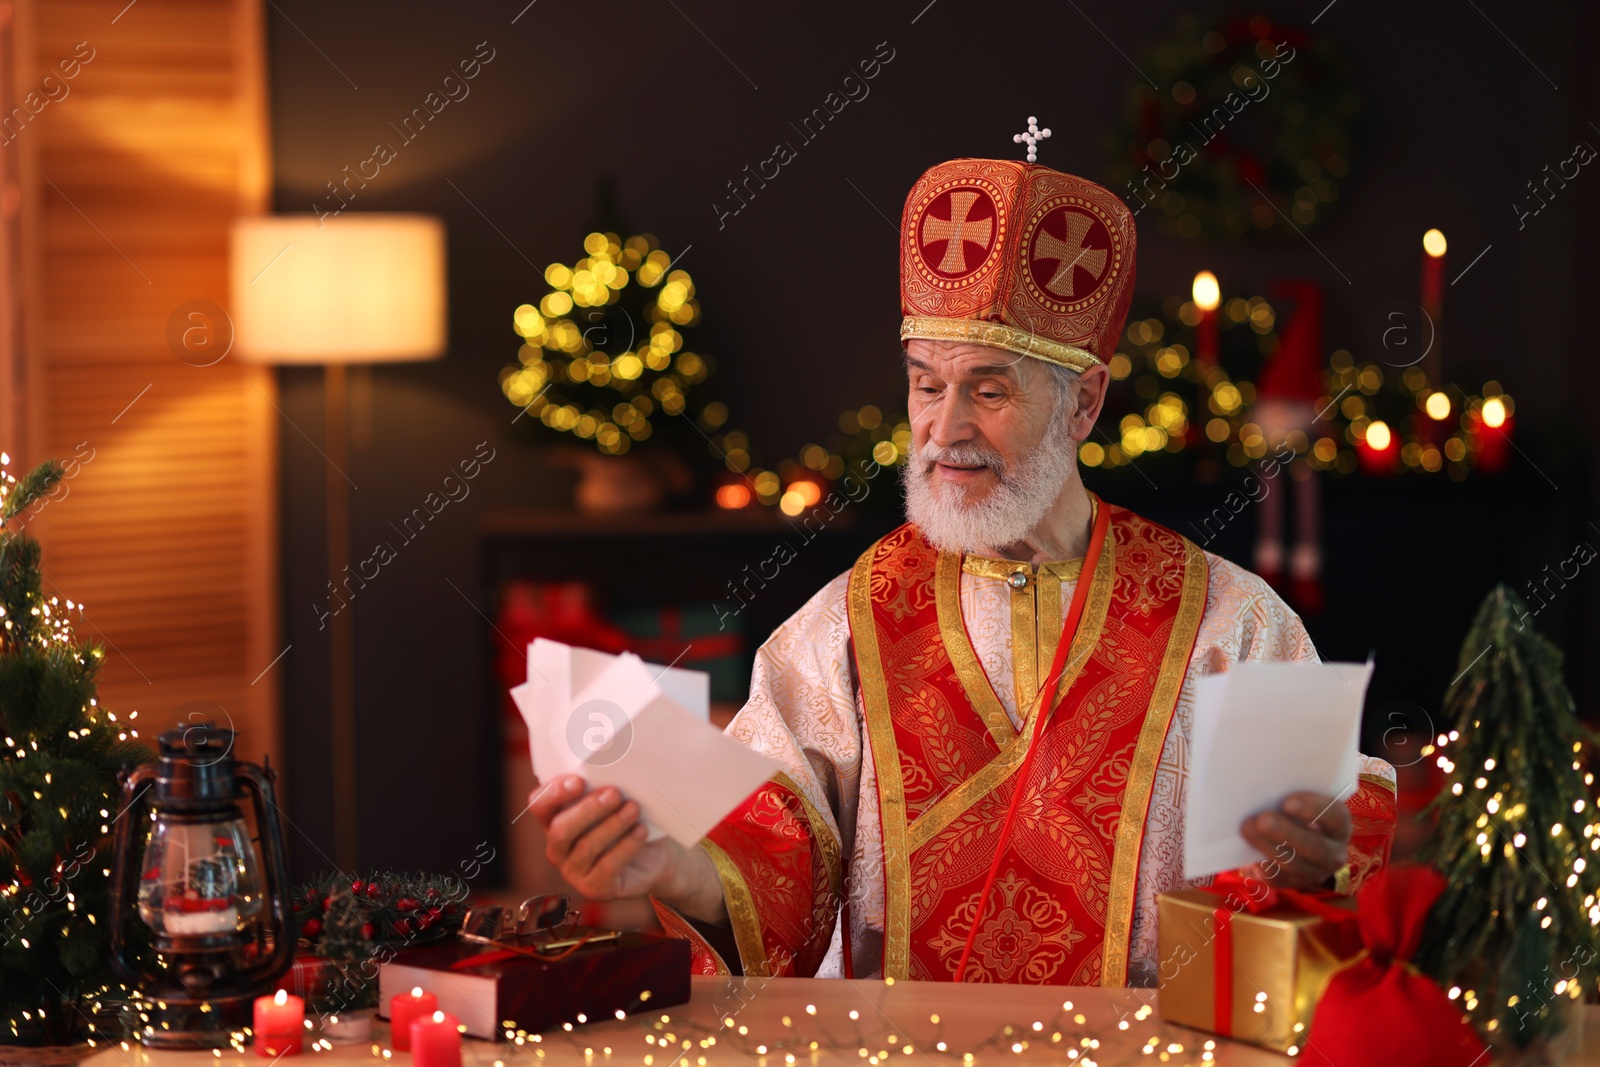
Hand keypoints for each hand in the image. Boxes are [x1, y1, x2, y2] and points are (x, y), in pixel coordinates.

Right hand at [528, 776, 685, 900]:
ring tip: (634, 809)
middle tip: (614, 793)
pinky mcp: (595, 889)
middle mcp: (558, 848)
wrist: (655, 856)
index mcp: (555, 820)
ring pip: (587, 847)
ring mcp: (574, 872)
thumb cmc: (629, 820)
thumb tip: (610, 765)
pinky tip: (640, 831)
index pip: (540, 805)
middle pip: (561, 829)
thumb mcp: (615, 801)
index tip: (578, 780)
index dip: (554, 793)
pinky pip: (608, 867)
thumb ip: (602, 786)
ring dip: (612, 824)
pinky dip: (626, 846)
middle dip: (588, 809)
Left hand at [1239, 790, 1350, 889]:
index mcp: (1340, 826)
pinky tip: (1253, 862)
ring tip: (1248, 829)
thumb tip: (1267, 785)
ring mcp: (1316, 872)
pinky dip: (1266, 872)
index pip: (1336, 817)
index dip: (1313, 809)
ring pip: (1295, 864)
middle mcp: (1334, 853)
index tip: (1287, 803)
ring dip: (1268, 847)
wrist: (1299, 841)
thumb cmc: (1299, 813)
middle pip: (1315, 846)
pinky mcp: (1297, 884)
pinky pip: (1281, 881)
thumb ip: (1293, 798)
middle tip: (1262, 819)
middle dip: (1286, 832)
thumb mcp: (1304, 803)